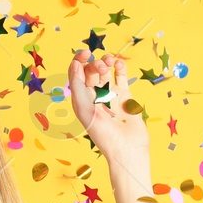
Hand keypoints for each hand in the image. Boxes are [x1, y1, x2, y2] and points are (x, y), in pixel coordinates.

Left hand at [67, 50, 149, 164]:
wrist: (127, 149)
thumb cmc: (102, 134)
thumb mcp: (85, 109)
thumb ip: (78, 85)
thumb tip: (75, 64)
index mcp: (80, 100)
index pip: (75, 74)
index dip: (78, 60)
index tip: (85, 53)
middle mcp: (93, 97)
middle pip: (90, 70)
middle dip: (95, 64)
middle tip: (102, 68)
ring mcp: (110, 95)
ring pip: (106, 71)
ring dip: (106, 61)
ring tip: (111, 62)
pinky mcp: (125, 96)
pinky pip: (120, 77)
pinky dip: (120, 67)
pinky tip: (119, 64)